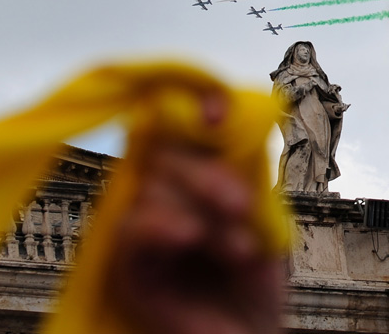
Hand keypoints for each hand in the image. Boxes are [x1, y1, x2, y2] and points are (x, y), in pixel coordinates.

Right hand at [109, 114, 282, 333]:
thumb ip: (246, 173)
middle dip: (207, 173)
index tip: (220, 114)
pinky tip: (191, 236)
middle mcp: (165, 195)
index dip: (198, 106)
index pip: (186, 126)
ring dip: (199, 210)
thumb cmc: (255, 282)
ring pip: (150, 185)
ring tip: (238, 247)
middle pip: (165, 150)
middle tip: (241, 205)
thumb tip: (236, 120)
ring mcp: (142, 228)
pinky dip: (161, 225)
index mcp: (198, 177)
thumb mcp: (263, 218)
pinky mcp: (125, 265)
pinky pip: (129, 227)